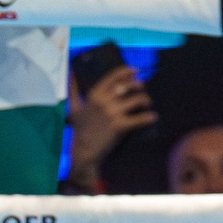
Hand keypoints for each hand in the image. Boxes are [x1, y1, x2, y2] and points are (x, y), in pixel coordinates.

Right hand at [67, 64, 156, 181]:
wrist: (83, 151)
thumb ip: (72, 90)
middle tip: (142, 93)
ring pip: (138, 99)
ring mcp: (112, 113)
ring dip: (146, 101)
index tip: (136, 71)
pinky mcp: (119, 126)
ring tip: (147, 106)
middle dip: (140, 87)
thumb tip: (70, 72)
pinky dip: (149, 117)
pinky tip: (153, 118)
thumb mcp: (73, 107)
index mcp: (94, 94)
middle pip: (129, 86)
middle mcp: (103, 101)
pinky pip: (140, 118)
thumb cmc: (80, 129)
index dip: (127, 71)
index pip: (114, 76)